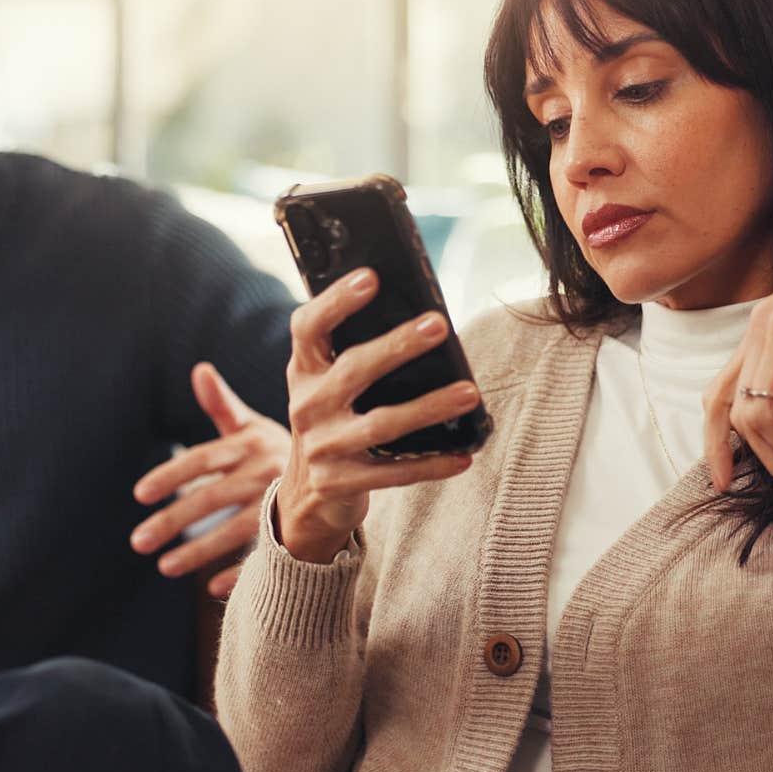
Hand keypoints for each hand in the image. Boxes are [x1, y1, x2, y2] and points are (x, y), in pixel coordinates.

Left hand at [131, 363, 290, 597]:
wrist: (343, 471)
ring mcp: (283, 501)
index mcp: (251, 444)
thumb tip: (199, 370)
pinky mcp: (299, 529)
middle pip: (213, 497)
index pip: (204, 459)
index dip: (172, 474)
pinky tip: (211, 587)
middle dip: (174, 520)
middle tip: (138, 542)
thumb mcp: (253, 427)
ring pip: (236, 529)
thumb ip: (222, 405)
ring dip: (199, 550)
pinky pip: (266, 552)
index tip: (140, 494)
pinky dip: (240, 570)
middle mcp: (266, 471)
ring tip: (165, 567)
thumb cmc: (280, 450)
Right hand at [276, 267, 480, 563]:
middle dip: (397, 346)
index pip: (309, 327)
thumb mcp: (325, 384)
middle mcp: (307, 406)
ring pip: (381, 424)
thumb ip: (349, 351)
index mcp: (303, 371)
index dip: (336, 300)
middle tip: (438, 324)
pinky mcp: (341, 482)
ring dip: (429, 407)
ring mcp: (323, 447)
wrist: (306, 495)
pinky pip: (394, 472)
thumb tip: (414, 314)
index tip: (371, 277)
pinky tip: (463, 454)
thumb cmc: (332, 419)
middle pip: (353, 370)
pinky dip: (431, 464)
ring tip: (469, 393)